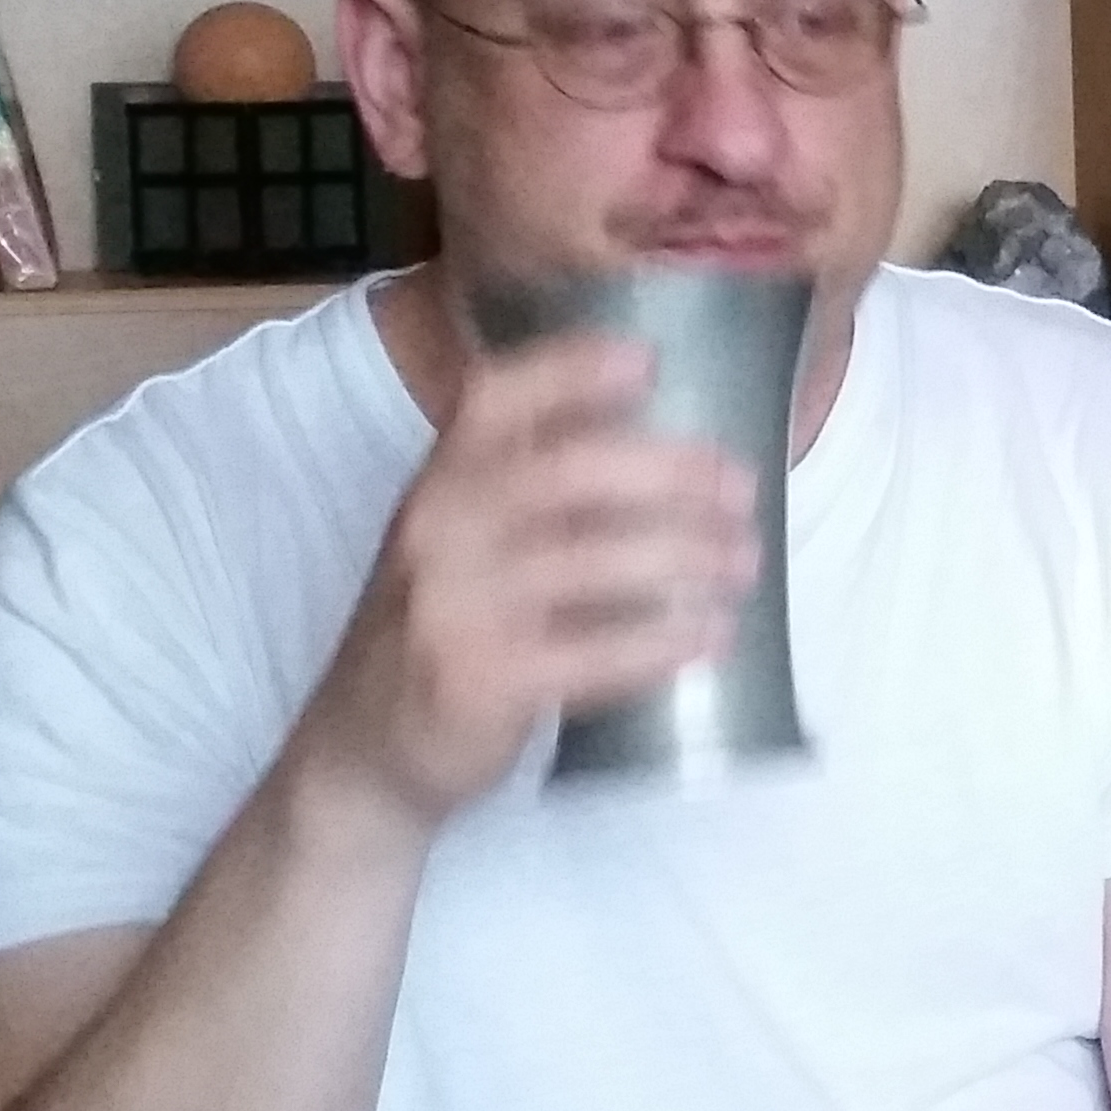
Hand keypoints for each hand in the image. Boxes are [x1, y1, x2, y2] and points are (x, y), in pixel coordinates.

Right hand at [294, 333, 754, 828]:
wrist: (366, 748)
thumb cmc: (445, 627)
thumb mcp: (460, 543)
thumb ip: (532, 493)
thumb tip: (668, 451)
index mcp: (438, 482)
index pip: (496, 400)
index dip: (571, 371)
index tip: (650, 363)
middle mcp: (439, 530)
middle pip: (571, 472)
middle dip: (673, 474)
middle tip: (743, 491)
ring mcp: (456, 607)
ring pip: (595, 561)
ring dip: (688, 556)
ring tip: (745, 563)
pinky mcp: (482, 682)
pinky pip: (596, 654)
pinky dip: (664, 642)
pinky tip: (712, 636)